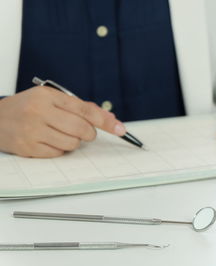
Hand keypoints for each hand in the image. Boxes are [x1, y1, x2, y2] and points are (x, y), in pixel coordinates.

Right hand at [0, 86, 126, 157]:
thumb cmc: (29, 108)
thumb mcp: (52, 99)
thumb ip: (81, 108)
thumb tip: (110, 119)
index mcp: (48, 96)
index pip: (85, 109)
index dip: (105, 121)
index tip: (120, 129)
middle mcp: (39, 111)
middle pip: (82, 129)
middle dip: (89, 133)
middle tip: (84, 132)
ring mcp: (32, 131)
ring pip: (72, 143)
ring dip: (73, 142)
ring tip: (60, 134)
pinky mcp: (28, 147)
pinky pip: (58, 153)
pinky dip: (60, 149)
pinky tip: (49, 140)